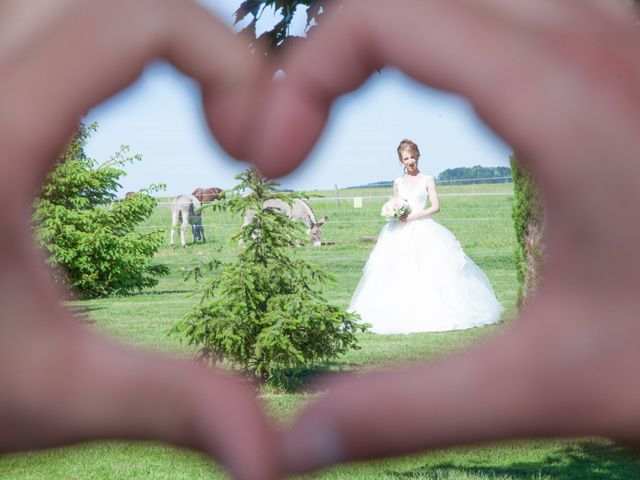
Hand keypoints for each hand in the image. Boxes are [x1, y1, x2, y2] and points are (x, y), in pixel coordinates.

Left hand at [0, 2, 277, 478]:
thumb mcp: (52, 392)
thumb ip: (171, 403)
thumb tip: (274, 456)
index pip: (134, 21)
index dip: (226, 57)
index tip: (250, 142)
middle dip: (195, 39)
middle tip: (230, 117)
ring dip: (136, 32)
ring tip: (185, 93)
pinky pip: (25, 19)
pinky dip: (86, 34)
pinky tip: (103, 92)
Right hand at [247, 0, 639, 473]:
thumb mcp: (553, 382)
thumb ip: (409, 409)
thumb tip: (295, 442)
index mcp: (561, 92)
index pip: (380, 17)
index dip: (302, 74)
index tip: (276, 153)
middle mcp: (597, 34)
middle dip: (331, 54)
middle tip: (299, 132)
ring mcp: (623, 33)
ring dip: (395, 38)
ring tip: (346, 102)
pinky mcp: (633, 57)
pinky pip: (527, 11)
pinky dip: (456, 35)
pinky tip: (446, 86)